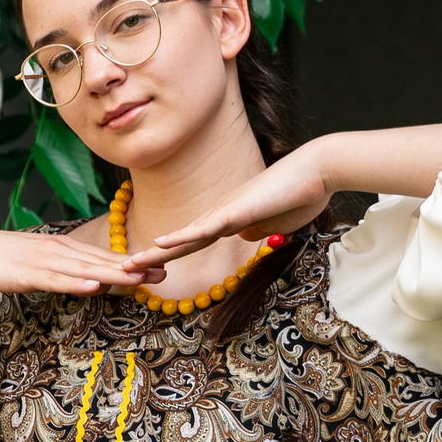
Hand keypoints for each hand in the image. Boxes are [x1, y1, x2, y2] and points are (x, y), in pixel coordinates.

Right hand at [0, 225, 164, 333]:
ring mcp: (41, 261)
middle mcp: (56, 250)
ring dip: (113, 274)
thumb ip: (60, 271)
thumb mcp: (34, 265)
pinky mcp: (24, 273)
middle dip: (134, 267)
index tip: (159, 267)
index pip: (102, 256)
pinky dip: (75, 282)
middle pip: (101, 260)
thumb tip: (84, 280)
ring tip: (140, 278)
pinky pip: (54, 280)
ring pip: (84, 269)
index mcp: (60, 248)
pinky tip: (94, 286)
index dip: (132, 262)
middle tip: (165, 272)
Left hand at [129, 151, 330, 264]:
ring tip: (127, 266)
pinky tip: (159, 244)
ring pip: (184, 236)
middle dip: (151, 258)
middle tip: (122, 270)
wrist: (319, 171)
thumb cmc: (302, 195)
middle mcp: (221, 213)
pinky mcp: (237, 211)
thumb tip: (243, 237)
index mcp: (230, 219)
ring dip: (154, 253)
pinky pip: (204, 227)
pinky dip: (181, 236)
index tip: (151, 269)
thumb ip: (256, 230)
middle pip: (181, 241)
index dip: (172, 257)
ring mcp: (226, 211)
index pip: (195, 242)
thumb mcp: (275, 224)